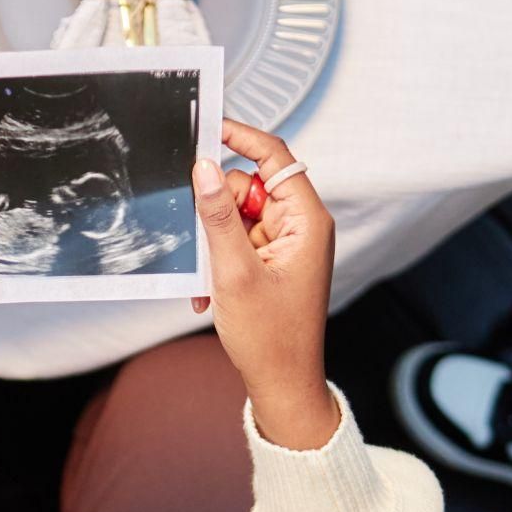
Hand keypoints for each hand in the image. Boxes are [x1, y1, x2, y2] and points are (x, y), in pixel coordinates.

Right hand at [190, 120, 338, 449]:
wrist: (282, 384)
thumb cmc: (272, 339)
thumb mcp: (234, 274)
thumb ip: (218, 217)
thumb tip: (206, 169)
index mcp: (307, 221)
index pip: (275, 157)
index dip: (241, 138)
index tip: (208, 127)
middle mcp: (301, 226)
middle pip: (250, 186)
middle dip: (219, 209)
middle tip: (204, 241)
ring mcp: (287, 244)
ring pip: (238, 216)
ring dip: (215, 242)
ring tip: (209, 279)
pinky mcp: (273, 261)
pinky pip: (237, 242)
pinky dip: (219, 260)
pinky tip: (211, 290)